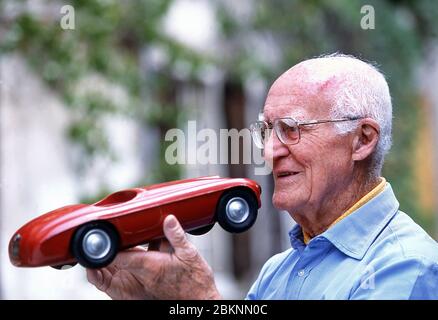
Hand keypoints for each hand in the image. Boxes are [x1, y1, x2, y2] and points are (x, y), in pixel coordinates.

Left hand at [86, 215, 221, 299]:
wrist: (200, 301)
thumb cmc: (196, 281)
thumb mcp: (189, 253)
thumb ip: (176, 235)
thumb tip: (168, 219)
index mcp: (150, 266)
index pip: (120, 257)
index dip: (110, 248)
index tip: (105, 237)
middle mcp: (144, 277)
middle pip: (119, 262)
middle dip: (113, 250)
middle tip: (110, 236)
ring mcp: (145, 283)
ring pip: (124, 268)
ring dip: (121, 257)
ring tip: (119, 244)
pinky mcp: (148, 287)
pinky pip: (134, 274)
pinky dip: (130, 264)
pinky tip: (135, 255)